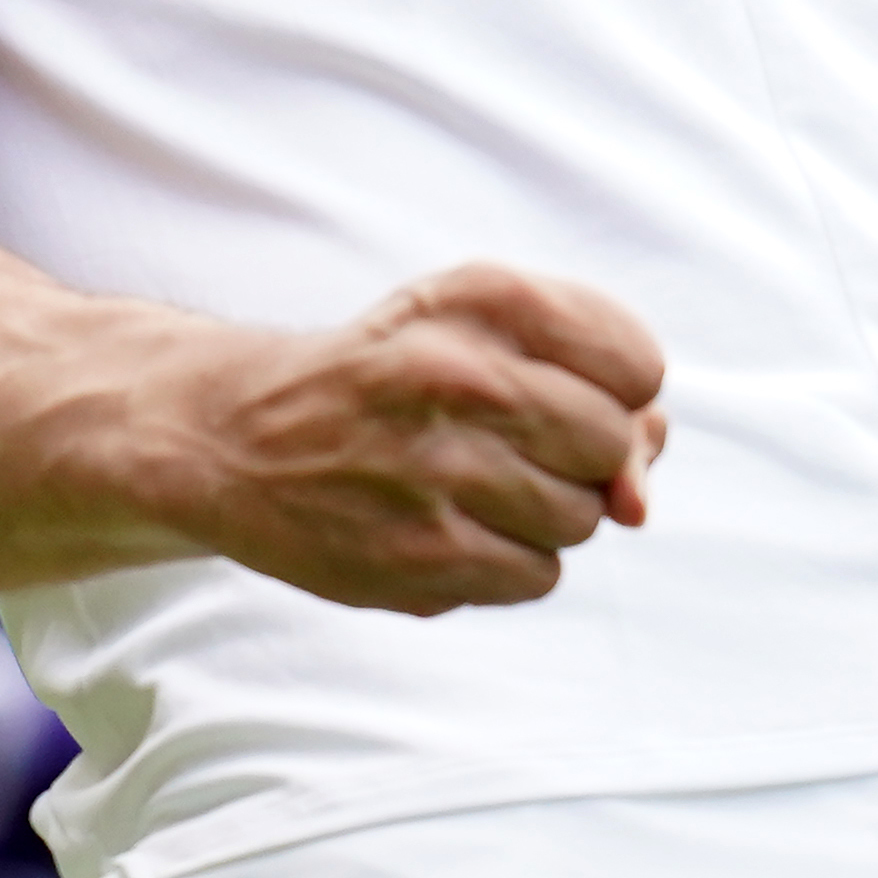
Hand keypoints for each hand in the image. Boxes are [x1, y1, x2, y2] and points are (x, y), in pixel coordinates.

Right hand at [179, 265, 670, 615]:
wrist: (236, 436)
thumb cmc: (385, 376)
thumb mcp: (473, 324)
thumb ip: (589, 380)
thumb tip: (641, 495)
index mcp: (481, 300)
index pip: (638, 365)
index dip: (619, 392)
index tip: (565, 394)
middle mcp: (461, 377)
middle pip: (614, 445)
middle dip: (584, 456)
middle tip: (515, 446)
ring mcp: (438, 472)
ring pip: (581, 518)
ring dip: (545, 513)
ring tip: (473, 486)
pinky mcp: (417, 558)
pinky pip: (537, 576)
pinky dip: (511, 563)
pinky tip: (455, 529)